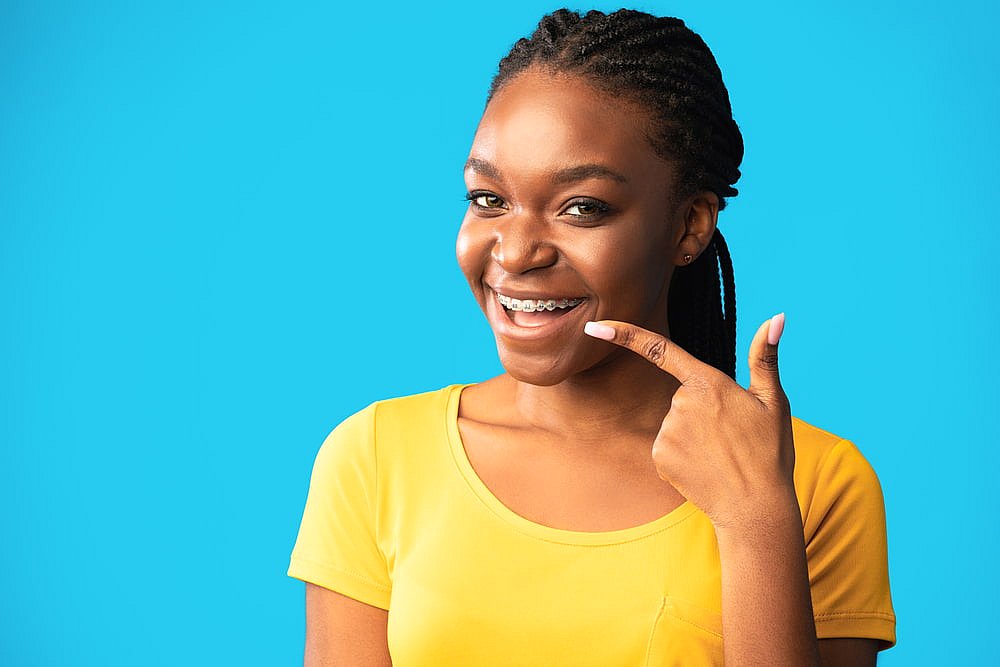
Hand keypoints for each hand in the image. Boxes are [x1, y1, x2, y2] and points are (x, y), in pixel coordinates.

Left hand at [583, 313, 796, 532]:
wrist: (756, 508)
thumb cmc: (769, 453)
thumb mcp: (773, 401)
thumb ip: (765, 357)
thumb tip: (777, 317)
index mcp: (708, 382)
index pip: (659, 349)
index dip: (624, 334)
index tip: (593, 326)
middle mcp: (681, 403)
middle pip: (682, 398)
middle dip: (703, 413)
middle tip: (731, 439)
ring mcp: (667, 430)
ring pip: (675, 424)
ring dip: (694, 437)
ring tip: (720, 456)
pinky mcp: (659, 455)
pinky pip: (667, 447)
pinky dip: (683, 457)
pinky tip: (704, 469)